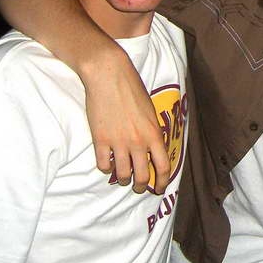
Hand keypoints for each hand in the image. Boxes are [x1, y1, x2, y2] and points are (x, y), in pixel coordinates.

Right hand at [81, 50, 169, 193]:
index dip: (162, 181)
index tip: (159, 188)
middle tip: (138, 187)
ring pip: (122, 175)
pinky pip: (103, 164)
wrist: (109, 75)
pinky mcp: (100, 140)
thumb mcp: (150, 109)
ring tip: (123, 178)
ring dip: (123, 179)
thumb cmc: (132, 87)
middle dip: (140, 185)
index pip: (163, 167)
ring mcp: (118, 142)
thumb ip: (152, 130)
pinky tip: (108, 164)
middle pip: (141, 176)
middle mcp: (138, 142)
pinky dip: (106, 168)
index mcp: (154, 133)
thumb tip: (152, 145)